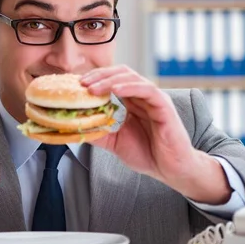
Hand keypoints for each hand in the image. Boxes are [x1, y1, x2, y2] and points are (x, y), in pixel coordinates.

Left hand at [80, 65, 230, 203]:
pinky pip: (147, 90)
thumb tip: (75, 126)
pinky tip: (116, 90)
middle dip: (99, 76)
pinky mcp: (164, 106)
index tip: (76, 85)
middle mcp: (142, 96)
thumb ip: (98, 132)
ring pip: (132, 78)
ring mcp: (154, 99)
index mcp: (131, 101)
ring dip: (109, 80)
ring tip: (92, 88)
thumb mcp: (114, 141)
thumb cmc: (147, 154)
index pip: (112, 80)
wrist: (169, 169)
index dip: (95, 79)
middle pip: (120, 74)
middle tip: (81, 84)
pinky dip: (130, 87)